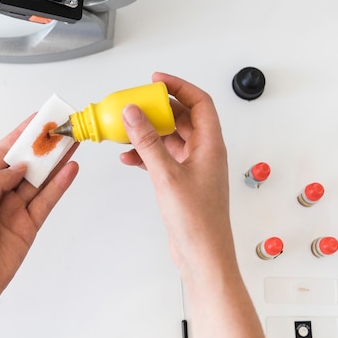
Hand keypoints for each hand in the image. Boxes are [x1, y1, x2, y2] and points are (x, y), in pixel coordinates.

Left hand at [0, 116, 78, 319]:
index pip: (2, 152)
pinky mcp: (28, 226)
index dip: (20, 135)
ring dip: (55, 162)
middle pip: (25, 164)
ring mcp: (14, 210)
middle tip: (62, 128)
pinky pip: (46, 201)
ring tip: (72, 142)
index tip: (39, 119)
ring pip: (39, 180)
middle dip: (42, 146)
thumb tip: (19, 167)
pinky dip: (59, 185)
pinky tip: (70, 170)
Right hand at [120, 72, 235, 275]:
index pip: (199, 102)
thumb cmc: (197, 220)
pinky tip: (129, 157)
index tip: (156, 81)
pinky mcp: (181, 182)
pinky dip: (146, 155)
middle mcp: (204, 152)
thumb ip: (148, 142)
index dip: (179, 87)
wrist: (203, 256)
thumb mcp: (167, 175)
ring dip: (149, 133)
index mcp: (211, 145)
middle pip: (183, 118)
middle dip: (159, 109)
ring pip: (170, 138)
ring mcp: (193, 167)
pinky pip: (163, 158)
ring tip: (127, 129)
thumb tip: (133, 113)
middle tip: (136, 104)